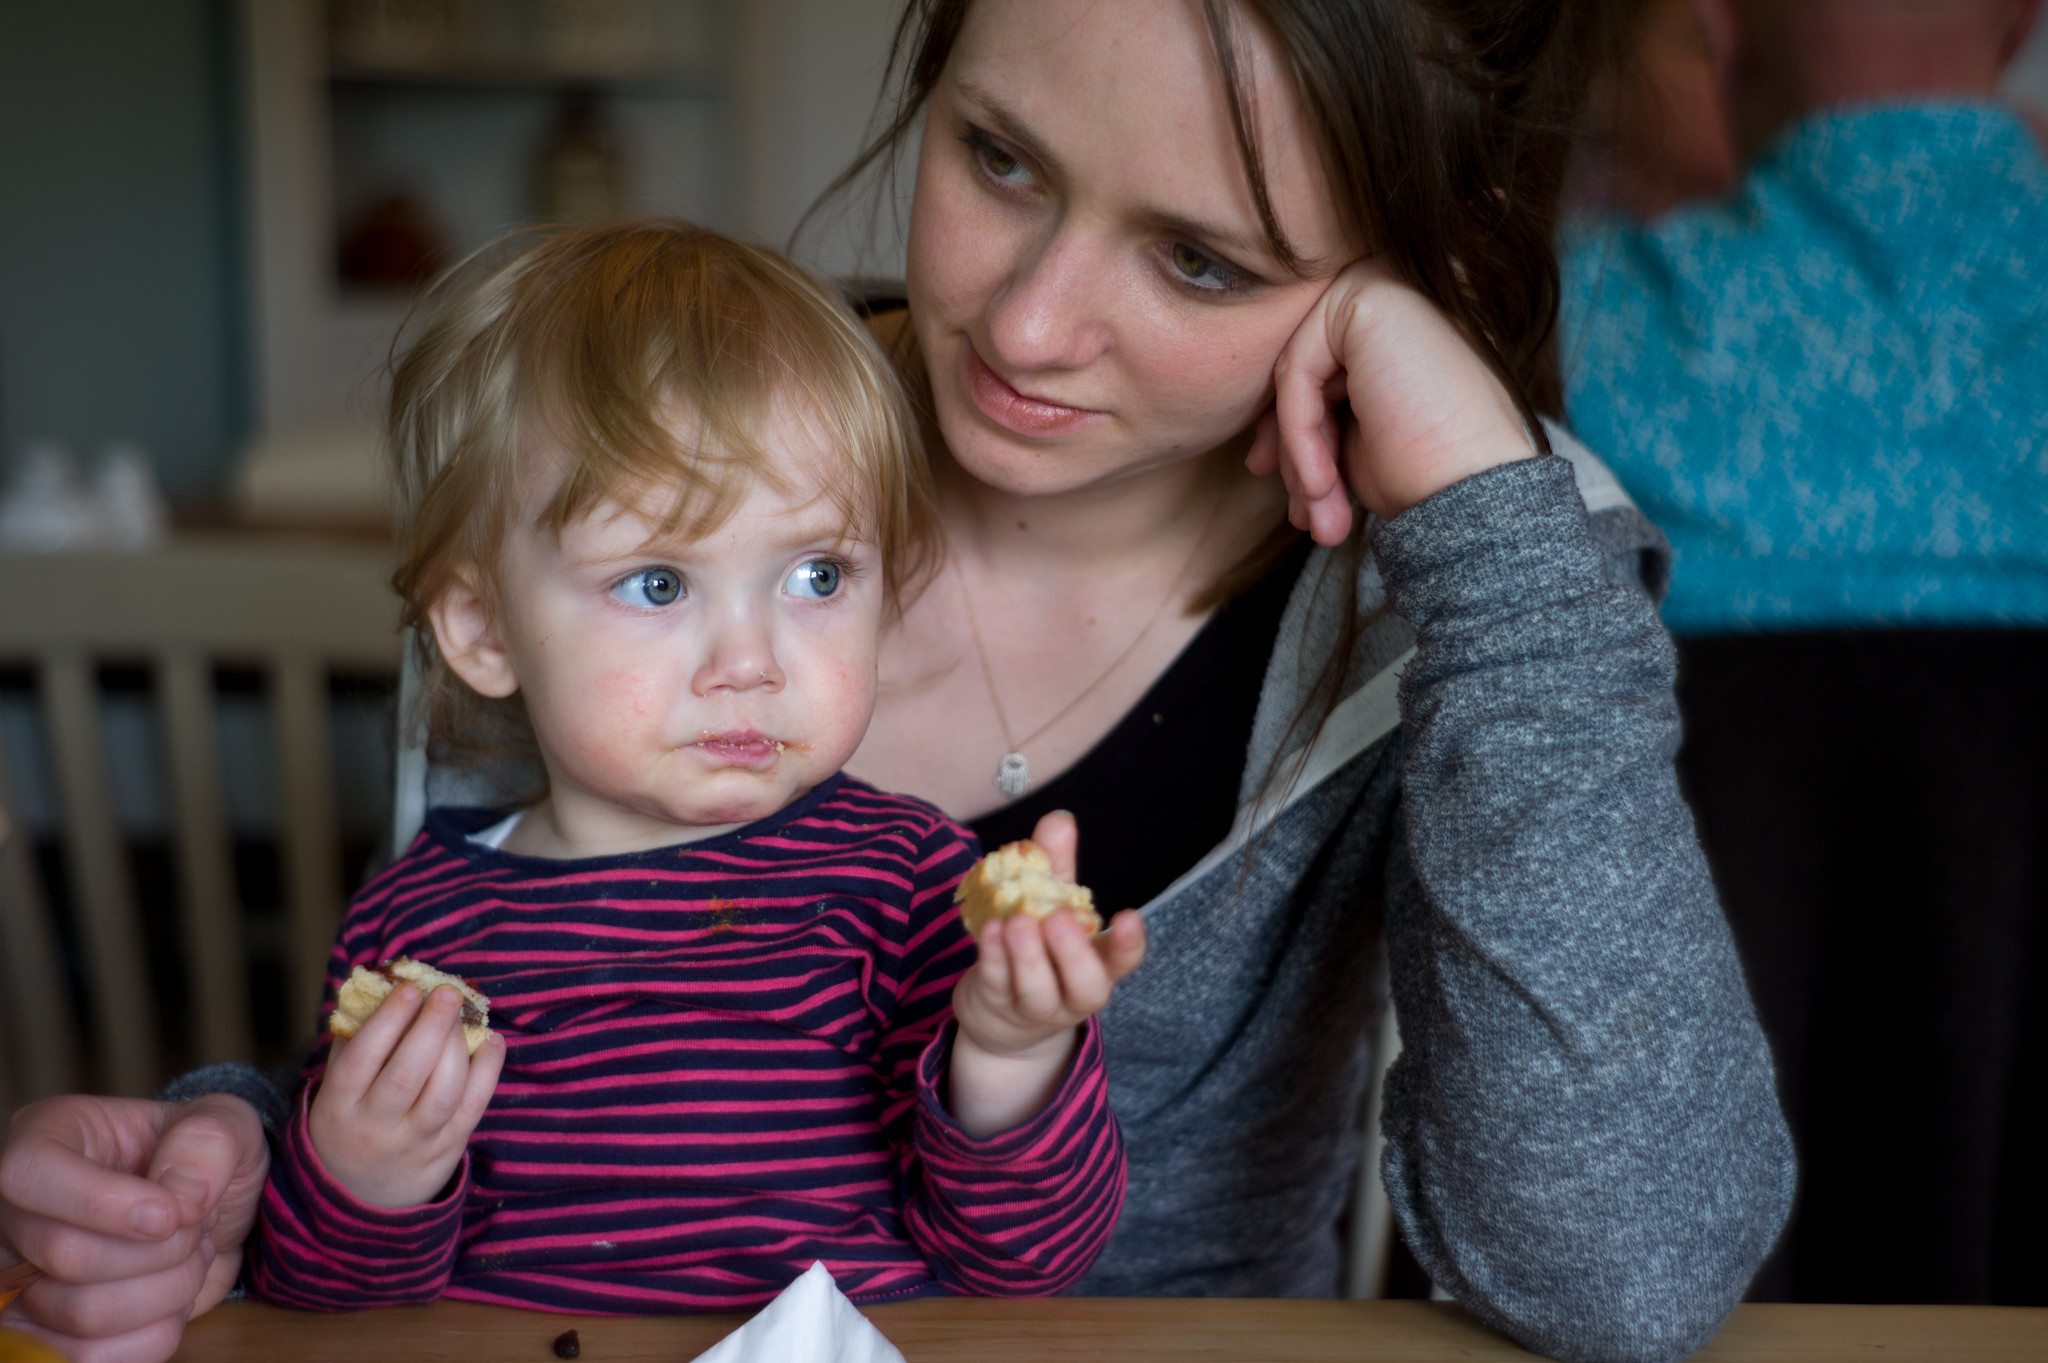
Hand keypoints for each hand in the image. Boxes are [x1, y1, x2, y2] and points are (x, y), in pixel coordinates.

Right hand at [0, 1091, 267, 1362]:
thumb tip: (179, 1196)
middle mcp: (17, 1211)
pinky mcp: (46, 1332)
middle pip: (66, 1254)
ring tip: (188, 1259)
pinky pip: (87, 1358)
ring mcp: (22, 1279)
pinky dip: (153, 1336)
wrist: (206, 1214)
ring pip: (80, 1316)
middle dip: (161, 1250)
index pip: (29, 1174)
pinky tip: (171, 1300)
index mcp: (48, 1137)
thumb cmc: (202, 1160)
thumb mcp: (225, 1123)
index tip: (171, 1215)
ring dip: (165, 1292)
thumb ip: (208, 1140)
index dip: (102, 1202)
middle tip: (198, 1227)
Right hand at [307, 984, 502, 1209]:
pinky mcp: (445, 1154)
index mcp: (338, 1107)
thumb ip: (354, 1039)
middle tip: (447, 993)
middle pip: (407, 1075)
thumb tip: (385, 981)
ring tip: (464, 1014)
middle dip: (431, 1028)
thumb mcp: (336, 1087)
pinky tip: (491, 1043)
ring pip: (442, 1094)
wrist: (358, 1197)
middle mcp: (374, 1129)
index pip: (362, 1059)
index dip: (388, 1021)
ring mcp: (412, 1145)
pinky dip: (488, 1073)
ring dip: (459, 1048)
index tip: (410, 988)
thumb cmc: (350, 1120)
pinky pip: (472, 1110)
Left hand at [947, 812, 1145, 1136]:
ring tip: (1017, 921)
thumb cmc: (1038, 947)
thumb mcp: (1050, 903)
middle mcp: (1074, 992)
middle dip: (1073, 953)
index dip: (1129, 943)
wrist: (1001, 1012)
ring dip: (1028, 956)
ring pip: (1039, 992)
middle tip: (1057, 918)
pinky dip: (993, 958)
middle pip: (1087, 986)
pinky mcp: (998, 1005)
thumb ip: (1056, 864)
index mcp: (1097, 963)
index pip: (1123, 960)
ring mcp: (1036, 1006)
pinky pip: (998, 985)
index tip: (1128, 917)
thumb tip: (1060, 818)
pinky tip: (990, 929)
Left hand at [1245, 258, 1535, 543]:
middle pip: (1304, 372)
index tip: (1300, 502)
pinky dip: (1299, 435)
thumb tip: (1257, 453)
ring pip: (1296, 375)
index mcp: (1399, 326)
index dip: (1299, 442)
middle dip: (1294, 452)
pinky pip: (1298, 371)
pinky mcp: (1369, 295)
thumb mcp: (1354, 446)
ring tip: (1320, 517)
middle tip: (1305, 518)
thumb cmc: (1426, 476)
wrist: (1477, 492)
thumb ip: (1315, 424)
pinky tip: (1322, 485)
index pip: (1321, 375)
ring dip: (1299, 455)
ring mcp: (1385, 284)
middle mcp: (1395, 292)